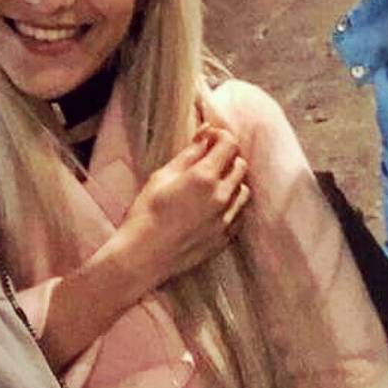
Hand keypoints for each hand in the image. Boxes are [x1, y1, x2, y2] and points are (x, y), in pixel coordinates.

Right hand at [118, 125, 249, 286]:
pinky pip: (240, 215)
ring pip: (244, 191)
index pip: (230, 145)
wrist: (143, 255)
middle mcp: (221, 196)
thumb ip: (189, 153)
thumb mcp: (163, 176)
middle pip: (241, 166)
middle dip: (228, 158)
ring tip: (213, 186)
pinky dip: (232, 206)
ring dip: (233, 183)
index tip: (211, 139)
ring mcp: (226, 219)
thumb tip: (207, 132)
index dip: (221, 137)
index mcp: (205, 177)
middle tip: (210, 161)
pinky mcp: (225, 237)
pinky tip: (214, 208)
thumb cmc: (146, 212)